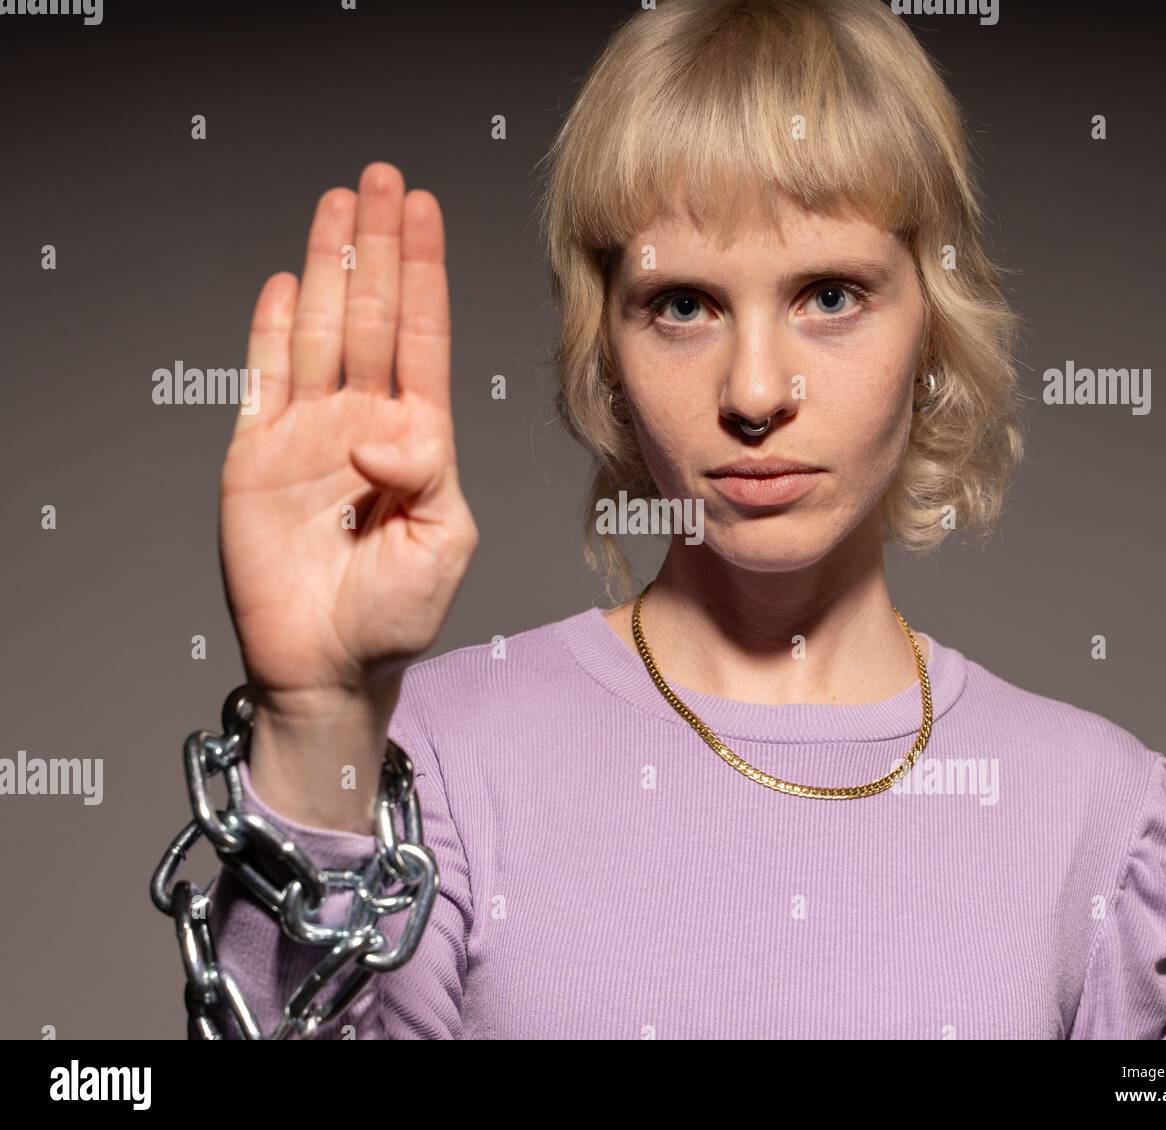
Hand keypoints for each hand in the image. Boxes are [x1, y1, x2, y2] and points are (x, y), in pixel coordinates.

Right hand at [219, 162, 477, 712]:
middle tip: (383, 179)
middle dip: (379, 247)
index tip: (427, 212)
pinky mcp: (256, 455)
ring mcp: (308, 435)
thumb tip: (385, 427)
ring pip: (320, 332)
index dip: (424, 273)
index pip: (422, 337)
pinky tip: (288, 283)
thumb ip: (430, 475)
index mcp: (418, 438)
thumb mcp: (443, 543)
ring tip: (341, 204)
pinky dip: (272, 332)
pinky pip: (262, 380)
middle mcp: (363, 422)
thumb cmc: (395, 612)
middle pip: (372, 316)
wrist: (328, 663)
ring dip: (330, 268)